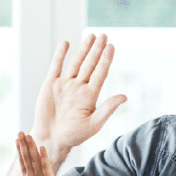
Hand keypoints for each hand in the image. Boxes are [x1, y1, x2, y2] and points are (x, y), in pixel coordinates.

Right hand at [8, 132, 56, 175]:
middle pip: (26, 157)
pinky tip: (42, 147)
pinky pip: (46, 166)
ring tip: (28, 136)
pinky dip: (44, 157)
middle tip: (20, 132)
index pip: (22, 161)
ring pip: (34, 159)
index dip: (20, 150)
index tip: (17, 140)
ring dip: (31, 147)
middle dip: (23, 144)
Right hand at [31, 33, 126, 168]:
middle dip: (96, 50)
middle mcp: (79, 88)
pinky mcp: (51, 85)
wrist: (51, 139)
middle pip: (90, 64)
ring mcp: (65, 85)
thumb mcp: (93, 124)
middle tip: (104, 35)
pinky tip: (66, 43)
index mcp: (90, 96)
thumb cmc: (73, 136)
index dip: (106, 60)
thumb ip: (107, 109)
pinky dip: (60, 55)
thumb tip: (125, 96)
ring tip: (91, 36)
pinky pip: (56, 66)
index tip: (111, 46)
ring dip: (83, 49)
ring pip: (75, 63)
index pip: (100, 73)